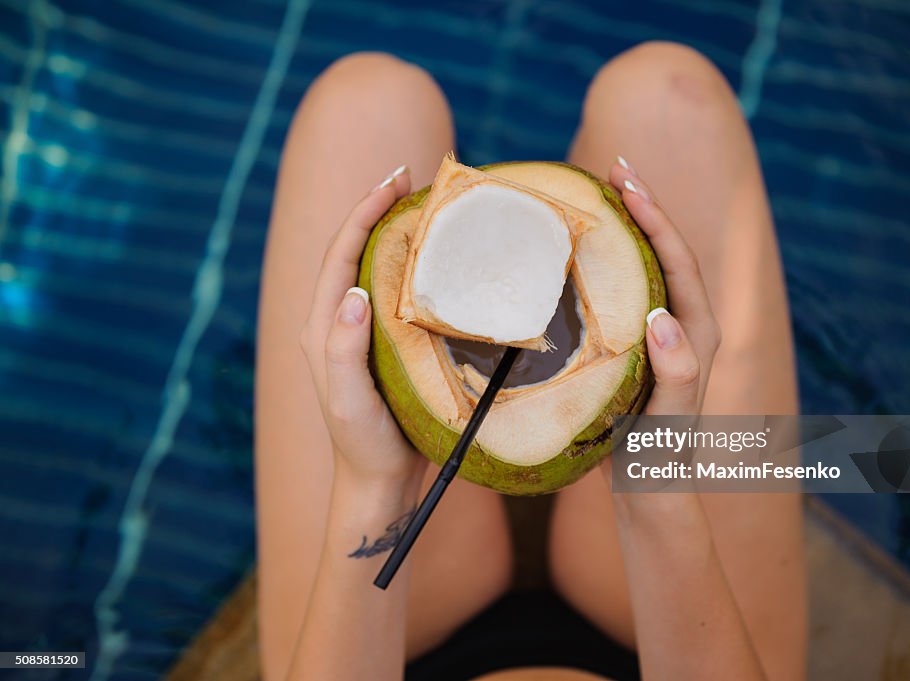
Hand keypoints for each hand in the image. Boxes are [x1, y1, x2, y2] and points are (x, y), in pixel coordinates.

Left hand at [299, 165, 426, 498]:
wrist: (378, 482)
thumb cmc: (363, 444)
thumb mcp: (348, 400)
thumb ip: (343, 348)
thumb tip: (354, 291)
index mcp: (324, 328)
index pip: (340, 255)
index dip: (364, 213)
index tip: (394, 181)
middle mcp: (338, 322)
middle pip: (354, 251)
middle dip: (377, 210)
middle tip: (412, 179)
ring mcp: (360, 334)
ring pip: (375, 268)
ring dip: (396, 234)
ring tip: (426, 207)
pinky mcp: (383, 345)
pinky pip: (396, 293)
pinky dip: (413, 266)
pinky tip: (438, 261)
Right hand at [603, 158, 721, 513]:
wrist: (651, 491)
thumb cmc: (661, 458)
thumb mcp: (671, 420)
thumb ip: (678, 374)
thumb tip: (663, 319)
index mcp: (697, 333)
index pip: (678, 260)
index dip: (655, 217)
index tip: (626, 181)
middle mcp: (682, 326)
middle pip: (664, 252)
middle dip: (642, 207)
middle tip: (611, 169)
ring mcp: (658, 335)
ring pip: (645, 268)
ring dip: (625, 229)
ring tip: (598, 196)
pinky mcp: (637, 347)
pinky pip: (624, 291)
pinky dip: (607, 263)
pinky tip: (578, 256)